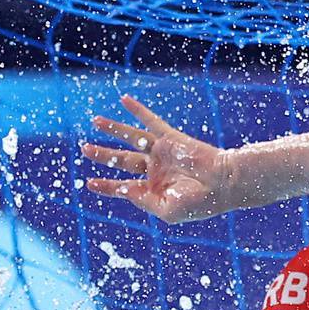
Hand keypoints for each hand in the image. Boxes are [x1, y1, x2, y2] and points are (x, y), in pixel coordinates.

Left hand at [83, 96, 234, 222]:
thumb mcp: (167, 210)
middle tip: (85, 149)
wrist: (223, 184)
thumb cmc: (199, 203)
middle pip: (122, 160)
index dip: (106, 186)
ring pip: (131, 138)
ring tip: (95, 121)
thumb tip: (124, 188)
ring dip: (113, 129)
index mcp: (153, 190)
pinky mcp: (170, 139)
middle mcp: (154, 170)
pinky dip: (138, 111)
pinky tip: (124, 100)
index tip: (90, 183)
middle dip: (103, 155)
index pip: (124, 186)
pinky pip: (150, 122)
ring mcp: (161, 153)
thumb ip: (143, 200)